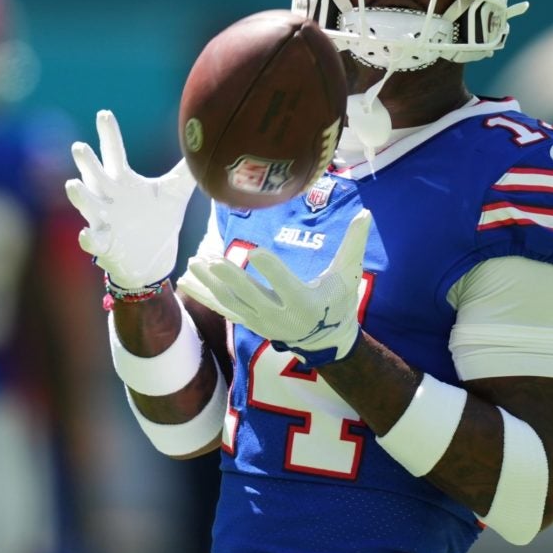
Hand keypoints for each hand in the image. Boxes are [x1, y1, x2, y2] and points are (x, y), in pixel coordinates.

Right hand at [65, 110, 195, 290]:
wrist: (153, 260)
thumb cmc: (158, 222)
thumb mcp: (173, 193)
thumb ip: (185, 170)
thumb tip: (203, 141)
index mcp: (122, 182)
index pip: (114, 153)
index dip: (109, 135)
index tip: (104, 114)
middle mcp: (108, 198)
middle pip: (94, 176)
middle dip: (86, 163)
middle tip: (79, 146)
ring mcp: (103, 221)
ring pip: (87, 205)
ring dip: (80, 196)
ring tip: (73, 184)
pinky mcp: (105, 244)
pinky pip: (93, 241)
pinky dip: (89, 239)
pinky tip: (86, 235)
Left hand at [179, 210, 371, 367]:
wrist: (326, 339)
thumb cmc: (339, 301)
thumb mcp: (348, 275)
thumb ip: (354, 244)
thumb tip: (366, 213)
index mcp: (305, 303)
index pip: (287, 285)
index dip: (272, 270)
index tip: (256, 252)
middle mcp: (280, 316)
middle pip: (252, 296)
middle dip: (231, 278)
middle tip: (212, 259)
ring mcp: (261, 322)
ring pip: (231, 303)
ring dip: (211, 284)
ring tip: (195, 262)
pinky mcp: (249, 322)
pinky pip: (223, 309)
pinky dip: (204, 295)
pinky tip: (186, 280)